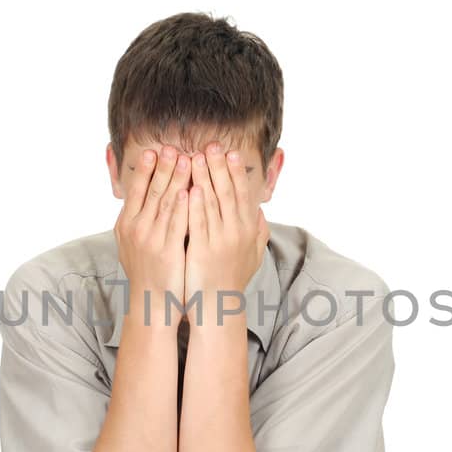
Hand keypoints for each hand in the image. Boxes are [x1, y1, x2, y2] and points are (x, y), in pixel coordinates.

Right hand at [113, 146, 190, 324]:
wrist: (151, 303)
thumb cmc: (147, 271)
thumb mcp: (133, 243)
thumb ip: (138, 219)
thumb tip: (142, 196)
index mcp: (126, 224)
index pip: (136, 190)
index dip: (145, 169)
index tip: (153, 150)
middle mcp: (135, 229)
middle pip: (150, 192)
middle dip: (162, 168)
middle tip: (171, 147)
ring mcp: (150, 240)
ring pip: (164, 203)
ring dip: (175, 179)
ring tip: (185, 159)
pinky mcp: (167, 252)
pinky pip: (176, 224)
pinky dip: (182, 206)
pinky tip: (190, 191)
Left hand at [185, 142, 268, 303]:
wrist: (218, 306)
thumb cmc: (232, 279)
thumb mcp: (253, 255)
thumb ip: (259, 232)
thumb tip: (261, 212)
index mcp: (248, 230)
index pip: (243, 194)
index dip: (237, 172)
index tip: (231, 153)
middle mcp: (238, 232)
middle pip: (229, 192)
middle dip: (220, 167)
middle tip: (212, 145)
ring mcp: (221, 241)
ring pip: (213, 203)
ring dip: (205, 178)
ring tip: (197, 157)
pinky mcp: (203, 251)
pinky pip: (199, 223)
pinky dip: (196, 204)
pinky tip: (190, 188)